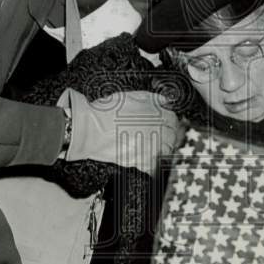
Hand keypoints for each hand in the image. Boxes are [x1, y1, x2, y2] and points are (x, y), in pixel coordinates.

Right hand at [60, 88, 177, 174]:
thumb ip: (153, 98)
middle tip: (165, 134)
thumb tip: (165, 100)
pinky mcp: (140, 162)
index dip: (171, 120)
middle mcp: (157, 132)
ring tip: (158, 146)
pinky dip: (155, 165)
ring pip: (168, 151)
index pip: (174, 119)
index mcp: (157, 115)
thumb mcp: (132, 96)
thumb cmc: (107, 112)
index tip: (169, 122)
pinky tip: (152, 161)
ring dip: (166, 148)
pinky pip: (155, 166)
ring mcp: (150, 148)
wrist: (90, 129)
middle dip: (171, 134)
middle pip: (174, 136)